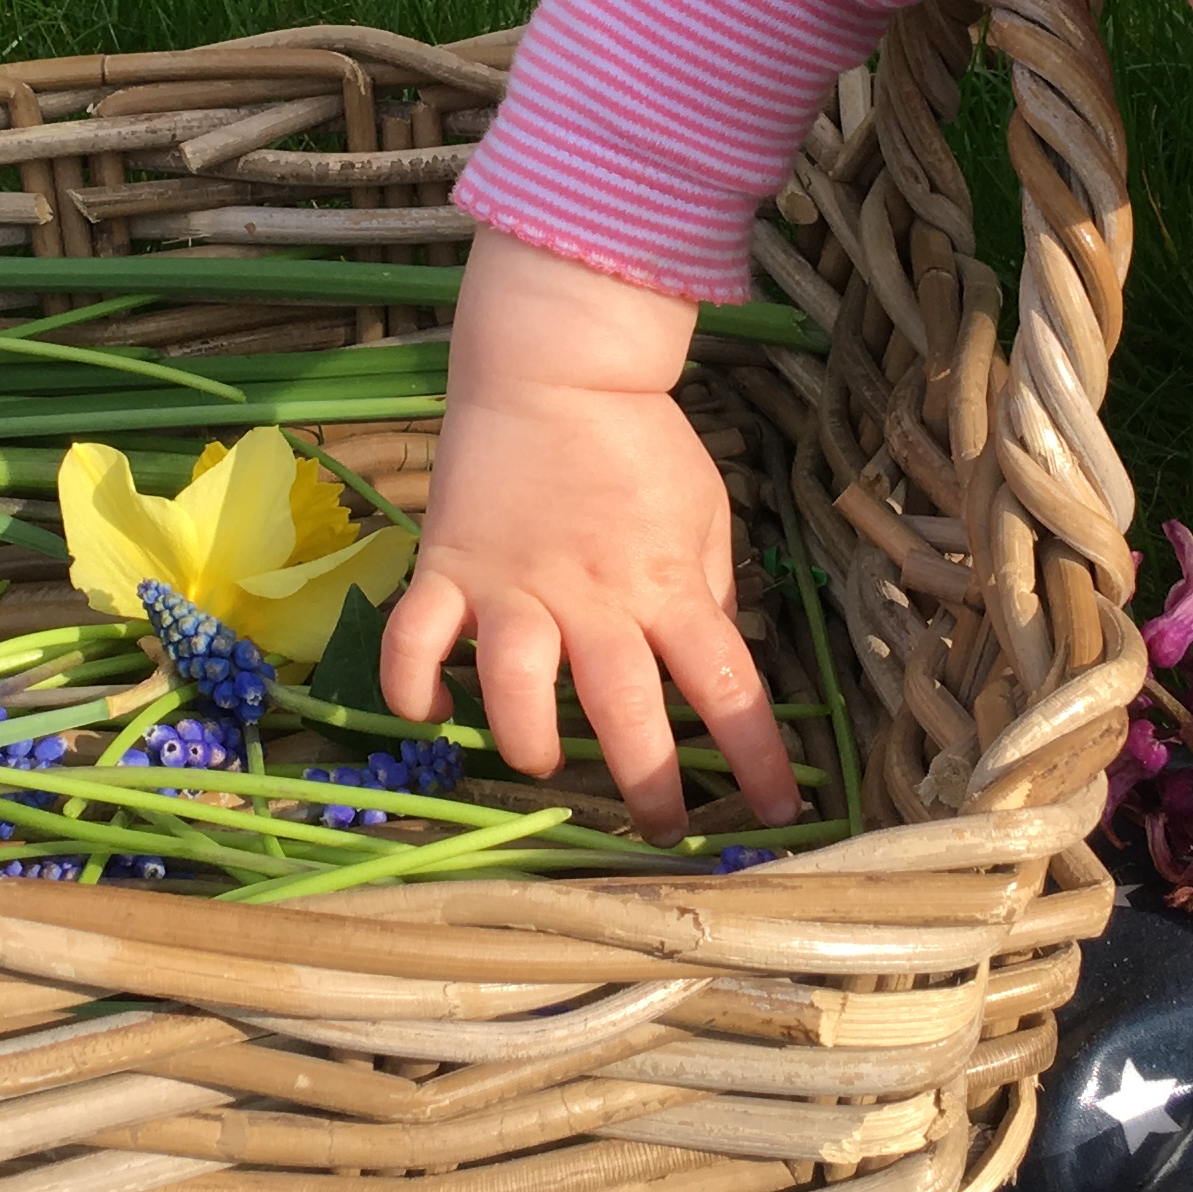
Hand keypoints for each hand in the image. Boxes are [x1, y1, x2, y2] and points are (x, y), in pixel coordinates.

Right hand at [381, 231, 803, 843]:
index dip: (758, 760)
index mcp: (669, 585)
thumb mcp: (707, 513)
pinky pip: (415, 646)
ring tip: (544, 763)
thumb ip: (708, 592)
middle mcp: (594, 600)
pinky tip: (432, 714)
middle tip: (664, 828)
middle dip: (652, 788)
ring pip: (517, 694)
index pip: (728, 689)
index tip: (780, 812)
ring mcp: (514, 588)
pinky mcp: (449, 569)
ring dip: (532, 746)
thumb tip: (714, 661)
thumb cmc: (642, 441)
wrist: (555, 363)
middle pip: (627, 717)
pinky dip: (413, 691)